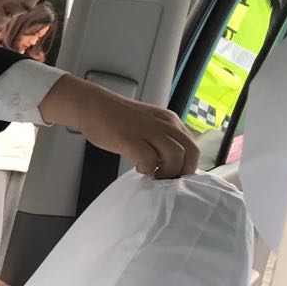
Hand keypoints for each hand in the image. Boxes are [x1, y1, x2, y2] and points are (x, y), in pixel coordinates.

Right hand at [39, 75, 199, 178]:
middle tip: (166, 179)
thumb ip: (161, 139)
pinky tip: (138, 168)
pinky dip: (147, 169)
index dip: (187, 164)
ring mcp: (150, 131)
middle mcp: (166, 124)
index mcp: (171, 121)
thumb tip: (168, 162)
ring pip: (176, 157)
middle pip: (191, 152)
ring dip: (167, 172)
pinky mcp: (132, 139)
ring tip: (153, 175)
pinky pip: (150, 160)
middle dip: (182, 172)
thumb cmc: (116, 118)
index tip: (174, 174)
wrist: (93, 106)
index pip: (193, 146)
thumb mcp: (148, 124)